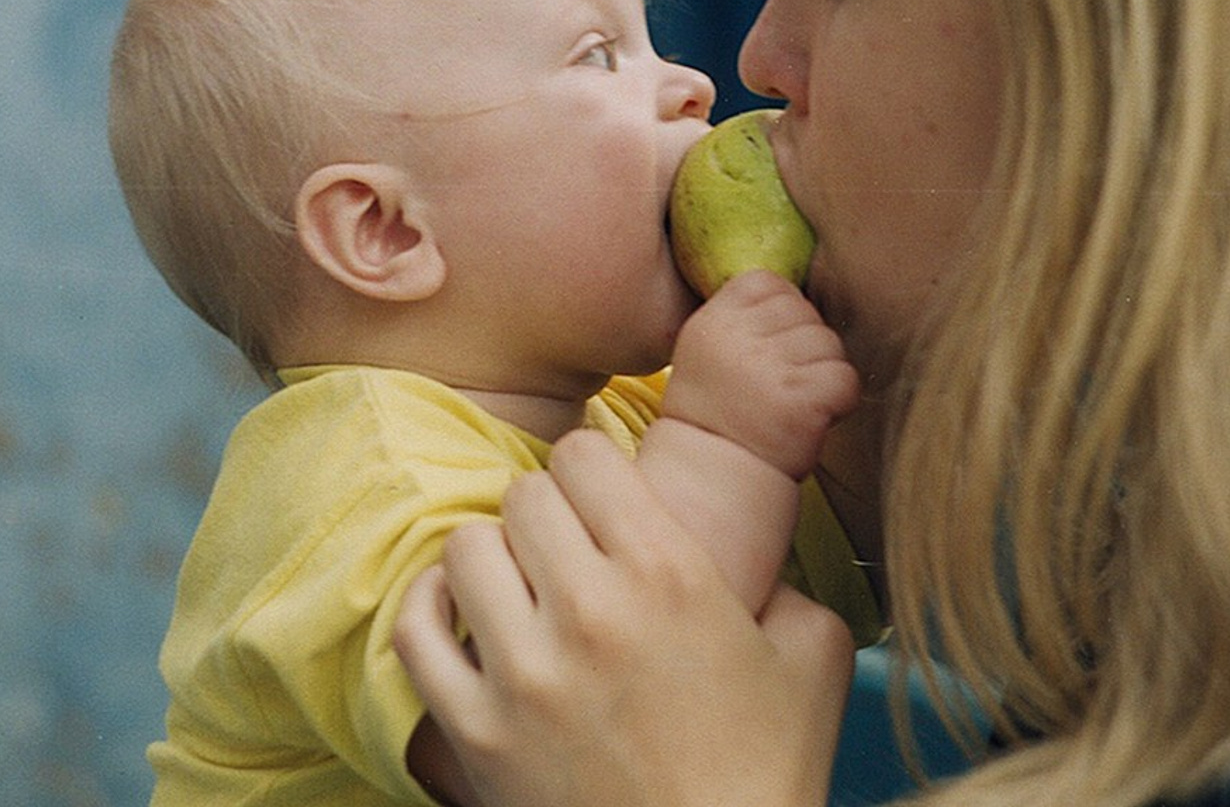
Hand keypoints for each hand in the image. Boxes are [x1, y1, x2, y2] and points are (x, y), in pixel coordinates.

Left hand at [395, 430, 854, 806]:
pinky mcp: (475, 732)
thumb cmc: (764, 774)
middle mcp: (589, 610)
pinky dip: (430, 608)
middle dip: (548, 512)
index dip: (592, 469)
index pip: (583, 454)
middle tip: (568, 548)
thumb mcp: (813, 658)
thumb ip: (787, 578)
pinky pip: (416, 631)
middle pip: (524, 495)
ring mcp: (524, 673)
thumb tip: (754, 551)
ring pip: (467, 548)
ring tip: (522, 585)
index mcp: (668, 573)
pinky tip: (460, 610)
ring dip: (496, 557)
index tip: (601, 497)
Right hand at [666, 269, 858, 479]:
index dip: (781, 310)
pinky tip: (813, 415)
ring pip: (829, 343)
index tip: (770, 344)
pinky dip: (839, 398)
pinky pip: (845, 378)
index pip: (769, 283)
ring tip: (795, 399)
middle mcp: (738, 341)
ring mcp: (770, 371)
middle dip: (804, 343)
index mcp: (713, 322)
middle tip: (783, 380)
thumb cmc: (716, 411)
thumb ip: (741, 315)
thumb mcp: (706, 349)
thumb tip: (795, 290)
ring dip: (822, 371)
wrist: (711, 479)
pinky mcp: (802, 403)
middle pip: (805, 311)